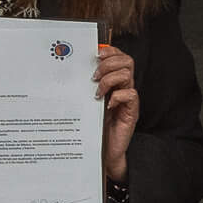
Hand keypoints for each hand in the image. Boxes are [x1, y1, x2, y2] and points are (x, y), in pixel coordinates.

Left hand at [95, 45, 138, 182]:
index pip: (118, 57)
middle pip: (126, 61)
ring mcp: (128, 100)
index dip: (110, 51)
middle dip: (109, 63)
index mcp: (113, 82)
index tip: (95, 52)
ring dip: (110, 78)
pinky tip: (107, 104)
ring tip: (98, 90)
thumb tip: (70, 69)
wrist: (102, 151)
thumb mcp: (86, 102)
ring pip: (127, 74)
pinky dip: (118, 96)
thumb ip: (84, 87)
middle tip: (94, 75)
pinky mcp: (131, 112)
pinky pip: (131, 95)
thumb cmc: (93, 127)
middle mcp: (122, 88)